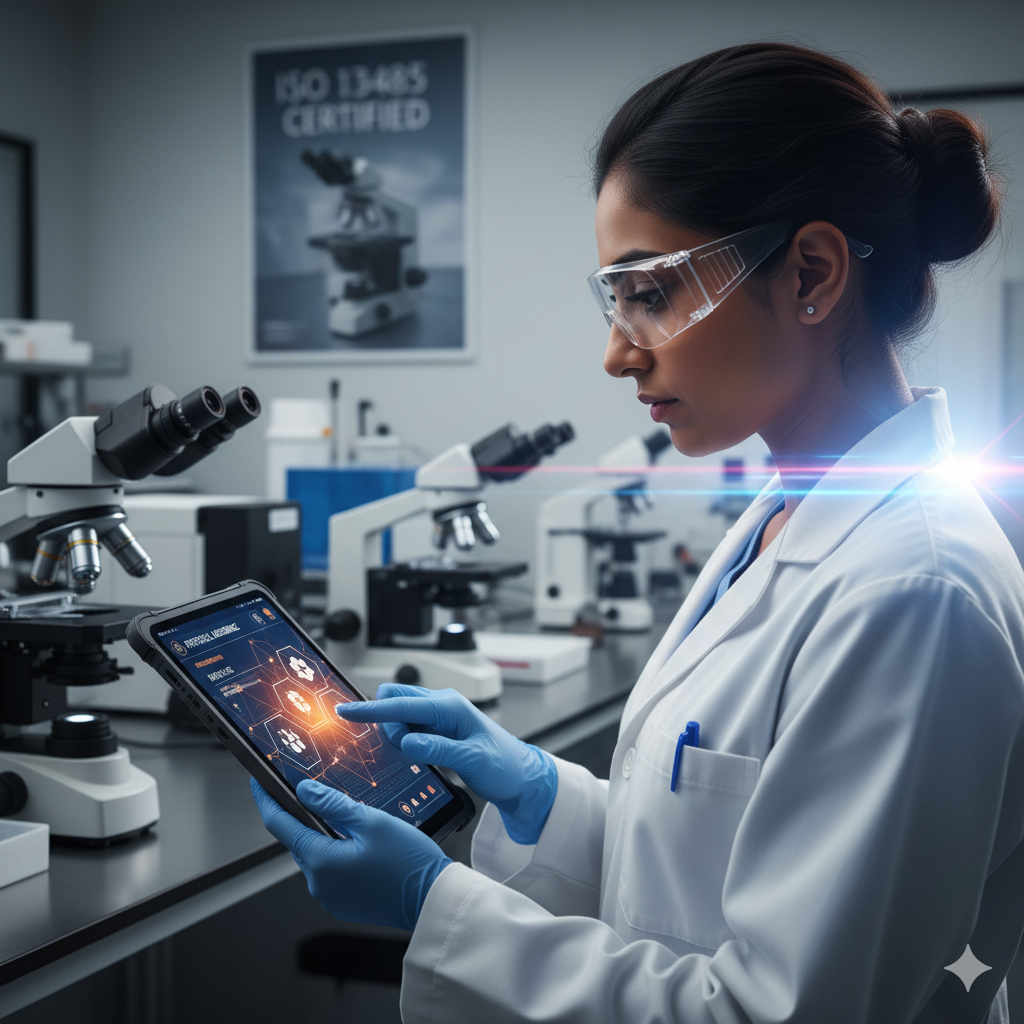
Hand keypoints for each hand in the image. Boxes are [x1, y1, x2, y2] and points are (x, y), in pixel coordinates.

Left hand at [251, 777, 450, 930]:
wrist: (433, 900)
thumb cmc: (409, 863)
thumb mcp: (371, 821)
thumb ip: (333, 804)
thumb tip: (305, 790)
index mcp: (320, 860)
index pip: (280, 824)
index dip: (266, 799)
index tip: (258, 782)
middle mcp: (319, 882)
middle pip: (299, 838)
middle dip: (303, 815)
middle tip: (316, 791)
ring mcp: (330, 896)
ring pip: (316, 854)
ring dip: (324, 835)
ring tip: (350, 818)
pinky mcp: (344, 902)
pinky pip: (330, 870)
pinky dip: (337, 853)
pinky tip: (360, 844)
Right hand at [336, 684, 556, 843]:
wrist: (523, 778)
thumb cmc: (505, 765)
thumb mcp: (472, 760)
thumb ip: (438, 749)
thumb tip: (407, 742)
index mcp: (450, 707)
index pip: (402, 705)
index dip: (372, 710)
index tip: (346, 711)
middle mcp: (442, 707)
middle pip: (396, 703)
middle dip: (388, 724)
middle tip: (405, 750)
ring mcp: (439, 719)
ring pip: (401, 718)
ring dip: (398, 736)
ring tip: (424, 757)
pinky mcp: (438, 733)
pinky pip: (410, 730)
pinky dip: (405, 741)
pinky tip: (417, 756)